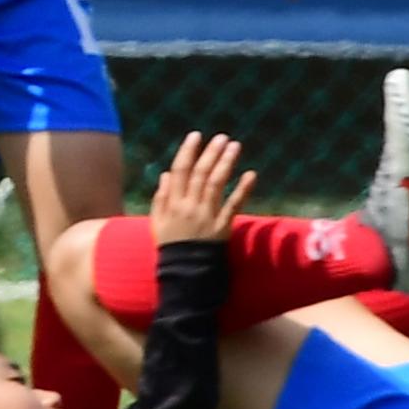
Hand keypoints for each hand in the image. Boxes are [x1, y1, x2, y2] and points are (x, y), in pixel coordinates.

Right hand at [147, 132, 254, 247]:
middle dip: (211, 153)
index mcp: (173, 203)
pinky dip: (243, 189)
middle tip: (222, 137)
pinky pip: (234, 205)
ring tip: (234, 146)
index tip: (196, 136)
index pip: (180, 171)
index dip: (188, 151)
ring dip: (226, 163)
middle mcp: (189, 206)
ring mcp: (207, 216)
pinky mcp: (222, 227)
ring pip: (216, 184)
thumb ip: (160, 197)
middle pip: (200, 174)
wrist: (185, 273)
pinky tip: (251, 174)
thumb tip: (165, 174)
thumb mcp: (157, 222)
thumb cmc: (171, 245)